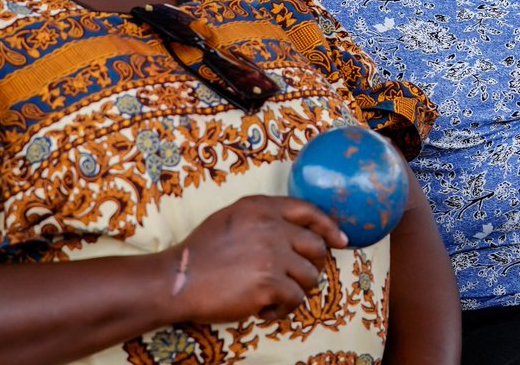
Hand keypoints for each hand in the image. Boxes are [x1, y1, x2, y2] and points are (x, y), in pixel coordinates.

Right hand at [167, 195, 346, 325]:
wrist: (179, 279)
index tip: (341, 241)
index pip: (309, 211)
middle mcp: (271, 227)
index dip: (329, 227)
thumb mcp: (233, 218)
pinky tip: (265, 311)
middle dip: (314, 265)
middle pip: (317, 246)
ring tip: (275, 297)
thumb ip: (264, 218)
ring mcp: (272, 255)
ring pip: (311, 276)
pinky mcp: (269, 283)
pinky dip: (283, 310)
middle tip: (298, 278)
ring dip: (297, 290)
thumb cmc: (201, 252)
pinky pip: (296, 299)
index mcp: (262, 208)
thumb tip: (297, 231)